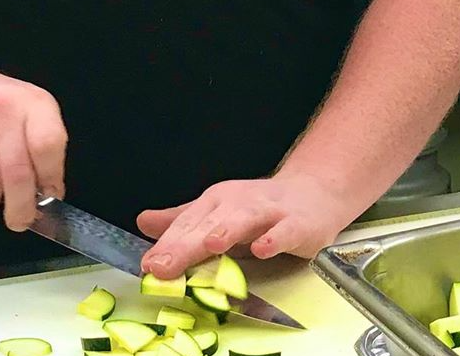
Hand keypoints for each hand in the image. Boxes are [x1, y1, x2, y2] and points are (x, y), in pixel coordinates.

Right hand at [0, 62, 67, 231]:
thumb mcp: (28, 111)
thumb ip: (41, 145)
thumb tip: (51, 192)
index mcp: (35, 104)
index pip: (49, 144)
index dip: (50, 176)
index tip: (49, 196)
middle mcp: (5, 111)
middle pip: (17, 171)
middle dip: (20, 206)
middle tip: (19, 221)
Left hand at [136, 172, 355, 276]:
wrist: (315, 193)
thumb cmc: (261, 209)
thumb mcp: (219, 213)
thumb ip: (184, 221)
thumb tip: (144, 221)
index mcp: (219, 202)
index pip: (189, 224)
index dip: (167, 245)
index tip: (148, 266)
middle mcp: (241, 203)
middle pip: (210, 224)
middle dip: (185, 245)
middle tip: (162, 265)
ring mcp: (271, 212)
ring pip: (246, 219)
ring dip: (228, 230)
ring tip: (209, 244)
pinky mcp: (298, 224)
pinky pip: (285, 232)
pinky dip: (274, 239)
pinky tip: (262, 249)